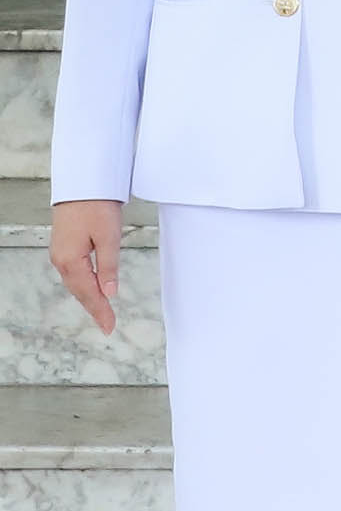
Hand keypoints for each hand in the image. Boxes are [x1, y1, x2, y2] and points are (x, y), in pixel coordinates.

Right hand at [45, 199, 120, 333]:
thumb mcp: (109, 236)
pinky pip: (74, 272)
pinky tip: (92, 287)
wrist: (82, 183)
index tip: (109, 327)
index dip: (100, 311)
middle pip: (80, 291)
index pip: (88, 293)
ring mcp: (61, 253)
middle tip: (107, 324)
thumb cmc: (96, 206)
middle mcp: (61, 260)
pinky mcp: (64, 245)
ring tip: (102, 311)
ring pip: (76, 282)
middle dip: (94, 308)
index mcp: (71, 261)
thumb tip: (110, 293)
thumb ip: (109, 266)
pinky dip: (84, 283)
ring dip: (89, 297)